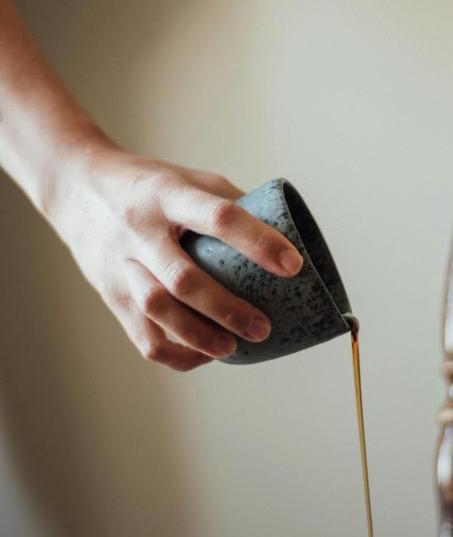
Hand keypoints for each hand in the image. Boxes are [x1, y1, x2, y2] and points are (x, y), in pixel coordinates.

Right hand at [48, 137, 302, 370]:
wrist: (75, 187)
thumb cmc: (148, 185)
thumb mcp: (189, 179)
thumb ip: (230, 204)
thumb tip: (284, 235)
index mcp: (169, 194)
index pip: (218, 217)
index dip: (258, 242)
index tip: (292, 265)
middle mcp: (141, 230)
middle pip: (183, 278)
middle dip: (227, 308)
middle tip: (263, 327)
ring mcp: (122, 265)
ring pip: (157, 310)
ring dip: (199, 336)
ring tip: (233, 348)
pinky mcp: (112, 294)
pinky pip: (143, 337)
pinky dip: (176, 354)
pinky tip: (204, 356)